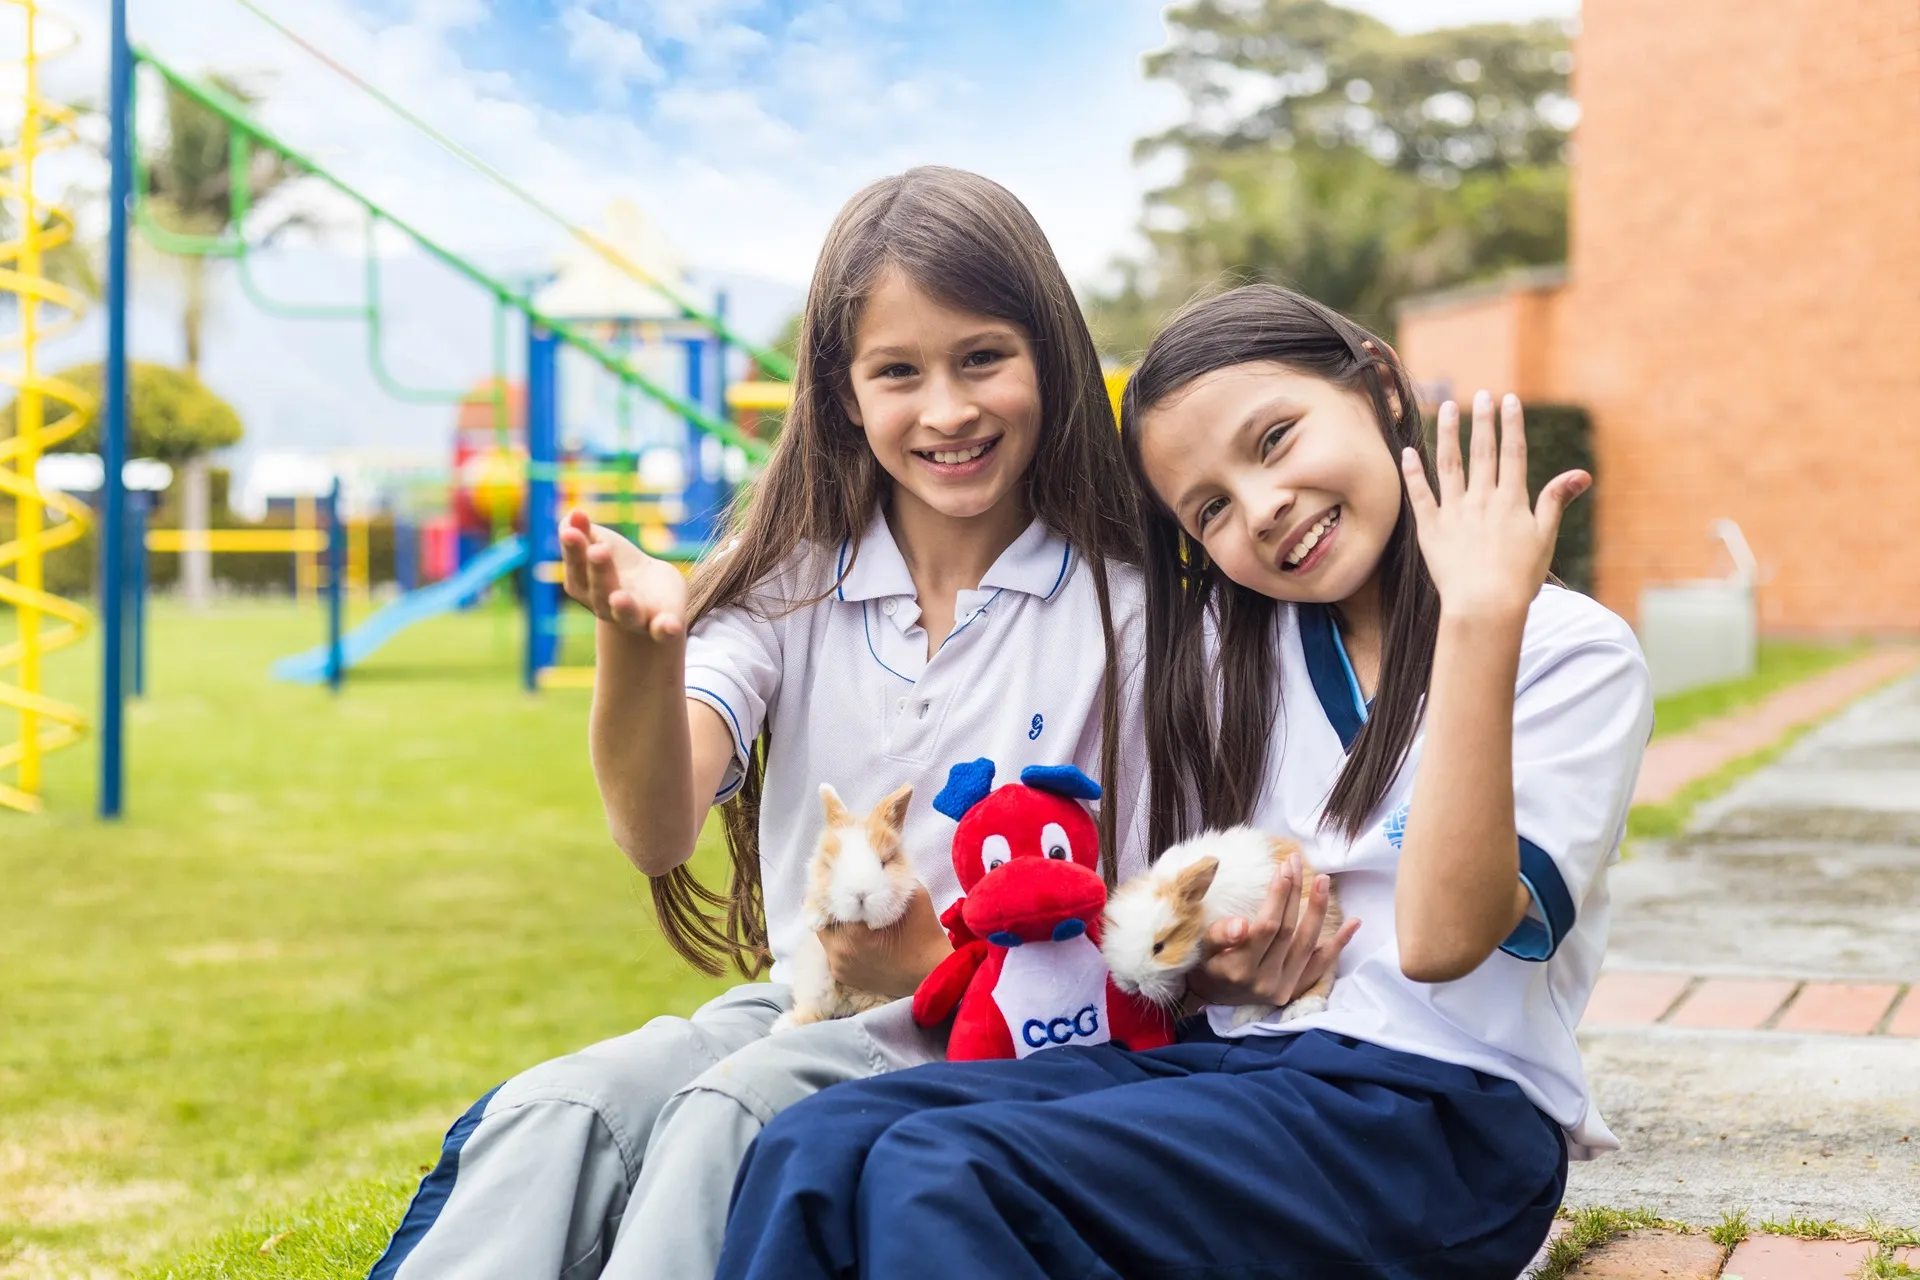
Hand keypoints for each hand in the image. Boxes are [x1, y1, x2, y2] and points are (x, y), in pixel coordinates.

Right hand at [558, 509, 687, 640]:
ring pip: (626, 615)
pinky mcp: (662, 624)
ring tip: (620, 596)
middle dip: (598, 570)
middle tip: (598, 550)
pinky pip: (663, 631)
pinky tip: (669, 626)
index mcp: (585, 585)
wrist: (652, 591)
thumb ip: (584, 531)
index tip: (570, 531)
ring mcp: (634, 617)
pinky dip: (666, 630)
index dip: (573, 549)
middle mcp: (606, 604)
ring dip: (623, 606)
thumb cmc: (617, 566)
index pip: (577, 566)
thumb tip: (573, 514)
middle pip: (600, 590)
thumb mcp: (602, 542)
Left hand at [822, 886, 952, 998]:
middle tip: (844, 890)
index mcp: (852, 932)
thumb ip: (892, 875)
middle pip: (822, 918)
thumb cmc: (925, 933)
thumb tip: (877, 858)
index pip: (827, 900)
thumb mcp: (914, 894)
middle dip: (832, 904)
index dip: (832, 885)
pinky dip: (841, 939)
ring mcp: (839, 967)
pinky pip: (833, 951)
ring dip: (836, 922)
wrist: (933, 975)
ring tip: (850, 910)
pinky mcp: (843, 976)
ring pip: (826, 935)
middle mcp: (839, 952)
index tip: (840, 874)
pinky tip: (855, 931)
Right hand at [1187, 849, 1359, 1008]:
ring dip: (1317, 910)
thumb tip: (1240, 924)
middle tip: (1296, 862)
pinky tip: (1353, 923)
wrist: (1210, 998)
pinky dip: (1338, 945)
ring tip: (1323, 881)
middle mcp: (1265, 982)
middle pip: (1288, 931)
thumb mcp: (1201, 948)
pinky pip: (1320, 966)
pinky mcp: (1294, 990)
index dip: (1278, 896)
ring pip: (1306, 945)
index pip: (1266, 926)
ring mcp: (1283, 988)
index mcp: (1239, 969)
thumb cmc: (1204, 965)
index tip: (1282, 868)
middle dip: (1294, 892)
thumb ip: (1219, 936)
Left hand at [1401, 391, 1589, 621]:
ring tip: (1445, 408)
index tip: (1509, 400)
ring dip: (1447, 434)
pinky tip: (1407, 452)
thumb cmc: (1520, 577)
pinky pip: (1420, 495)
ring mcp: (1455, 512)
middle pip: (1482, 452)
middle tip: (1482, 394)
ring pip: (1449, 465)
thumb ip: (1556, 500)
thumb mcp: (1545, 537)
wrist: (1485, 605)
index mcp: (1512, 500)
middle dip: (1483, 421)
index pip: (1513, 453)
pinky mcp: (1431, 529)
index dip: (1511, 425)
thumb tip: (1581, 474)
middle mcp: (1482, 500)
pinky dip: (1413, 473)